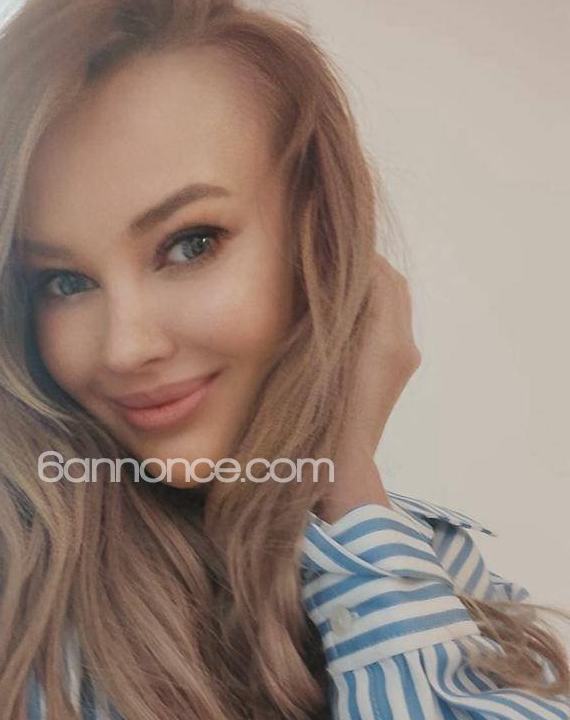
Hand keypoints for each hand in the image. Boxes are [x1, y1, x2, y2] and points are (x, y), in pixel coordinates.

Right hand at [317, 254, 420, 522]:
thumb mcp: (316, 359)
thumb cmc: (319, 420)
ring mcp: (403, 362)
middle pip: (393, 287)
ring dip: (368, 289)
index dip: (355, 257)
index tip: (326, 248)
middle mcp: (403, 346)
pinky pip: (390, 327)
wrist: (339, 470)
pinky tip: (339, 318)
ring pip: (393, 306)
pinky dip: (370, 312)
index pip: (380, 276)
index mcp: (387, 340)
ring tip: (331, 284)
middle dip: (366, 269)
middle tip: (328, 260)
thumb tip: (322, 277)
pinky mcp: (396, 374)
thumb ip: (326, 316)